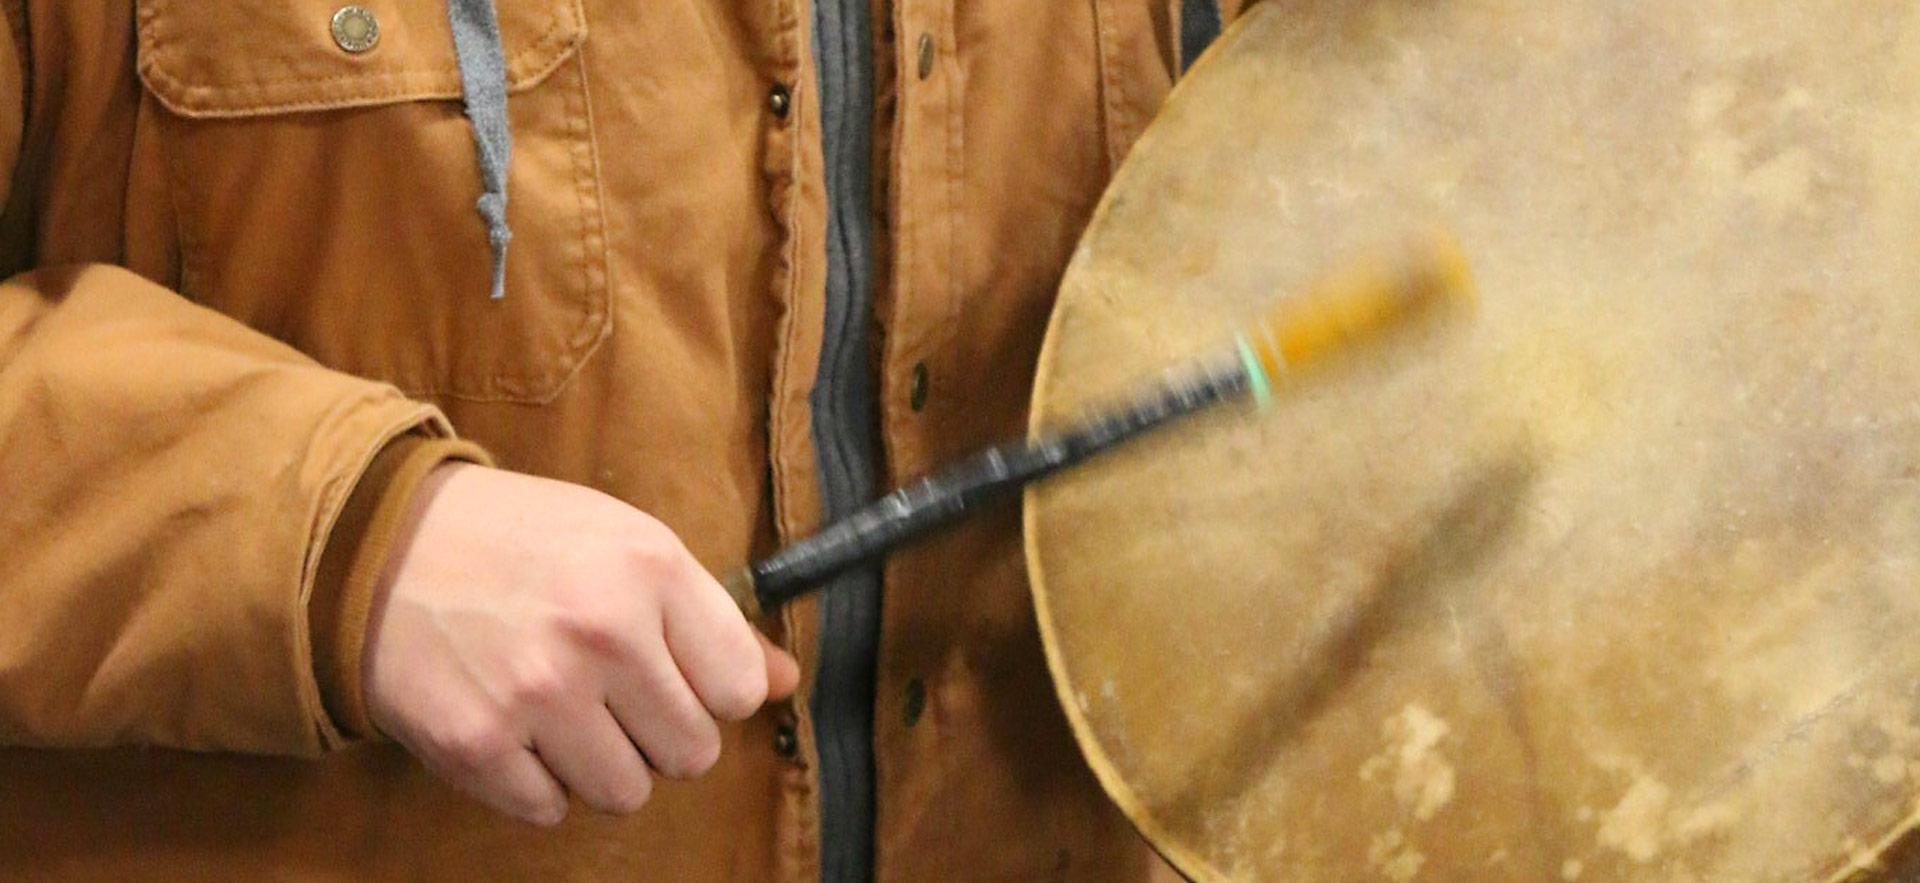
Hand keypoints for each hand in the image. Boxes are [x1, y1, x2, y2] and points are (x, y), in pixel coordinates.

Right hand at [361, 462, 799, 825]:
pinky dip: (535, 782)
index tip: (671, 671)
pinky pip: (550, 810)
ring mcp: (537, 693)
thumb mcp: (625, 546)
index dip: (708, 690)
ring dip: (598, 764)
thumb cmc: (520, 543)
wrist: (377, 544)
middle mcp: (601, 631)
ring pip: (626, 794)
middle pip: (691, 754)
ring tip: (559, 707)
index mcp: (650, 569)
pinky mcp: (476, 744)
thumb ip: (711, 620)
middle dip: (657, 734)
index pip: (738, 691)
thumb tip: (784, 681)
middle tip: (608, 692)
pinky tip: (512, 724)